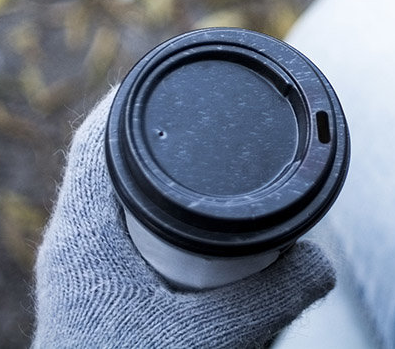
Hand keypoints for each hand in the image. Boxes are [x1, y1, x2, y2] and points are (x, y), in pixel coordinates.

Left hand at [33, 91, 334, 347]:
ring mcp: (77, 275)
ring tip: (198, 164)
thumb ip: (278, 295)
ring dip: (146, 178)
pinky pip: (114, 235)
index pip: (95, 140)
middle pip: (101, 162)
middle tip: (204, 121)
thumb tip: (323, 260)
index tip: (174, 73)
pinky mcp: (90, 299)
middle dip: (152, 136)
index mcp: (83, 240)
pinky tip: (181, 231)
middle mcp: (71, 249)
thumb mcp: (216, 342)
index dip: (131, 97)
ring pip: (107, 201)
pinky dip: (148, 217)